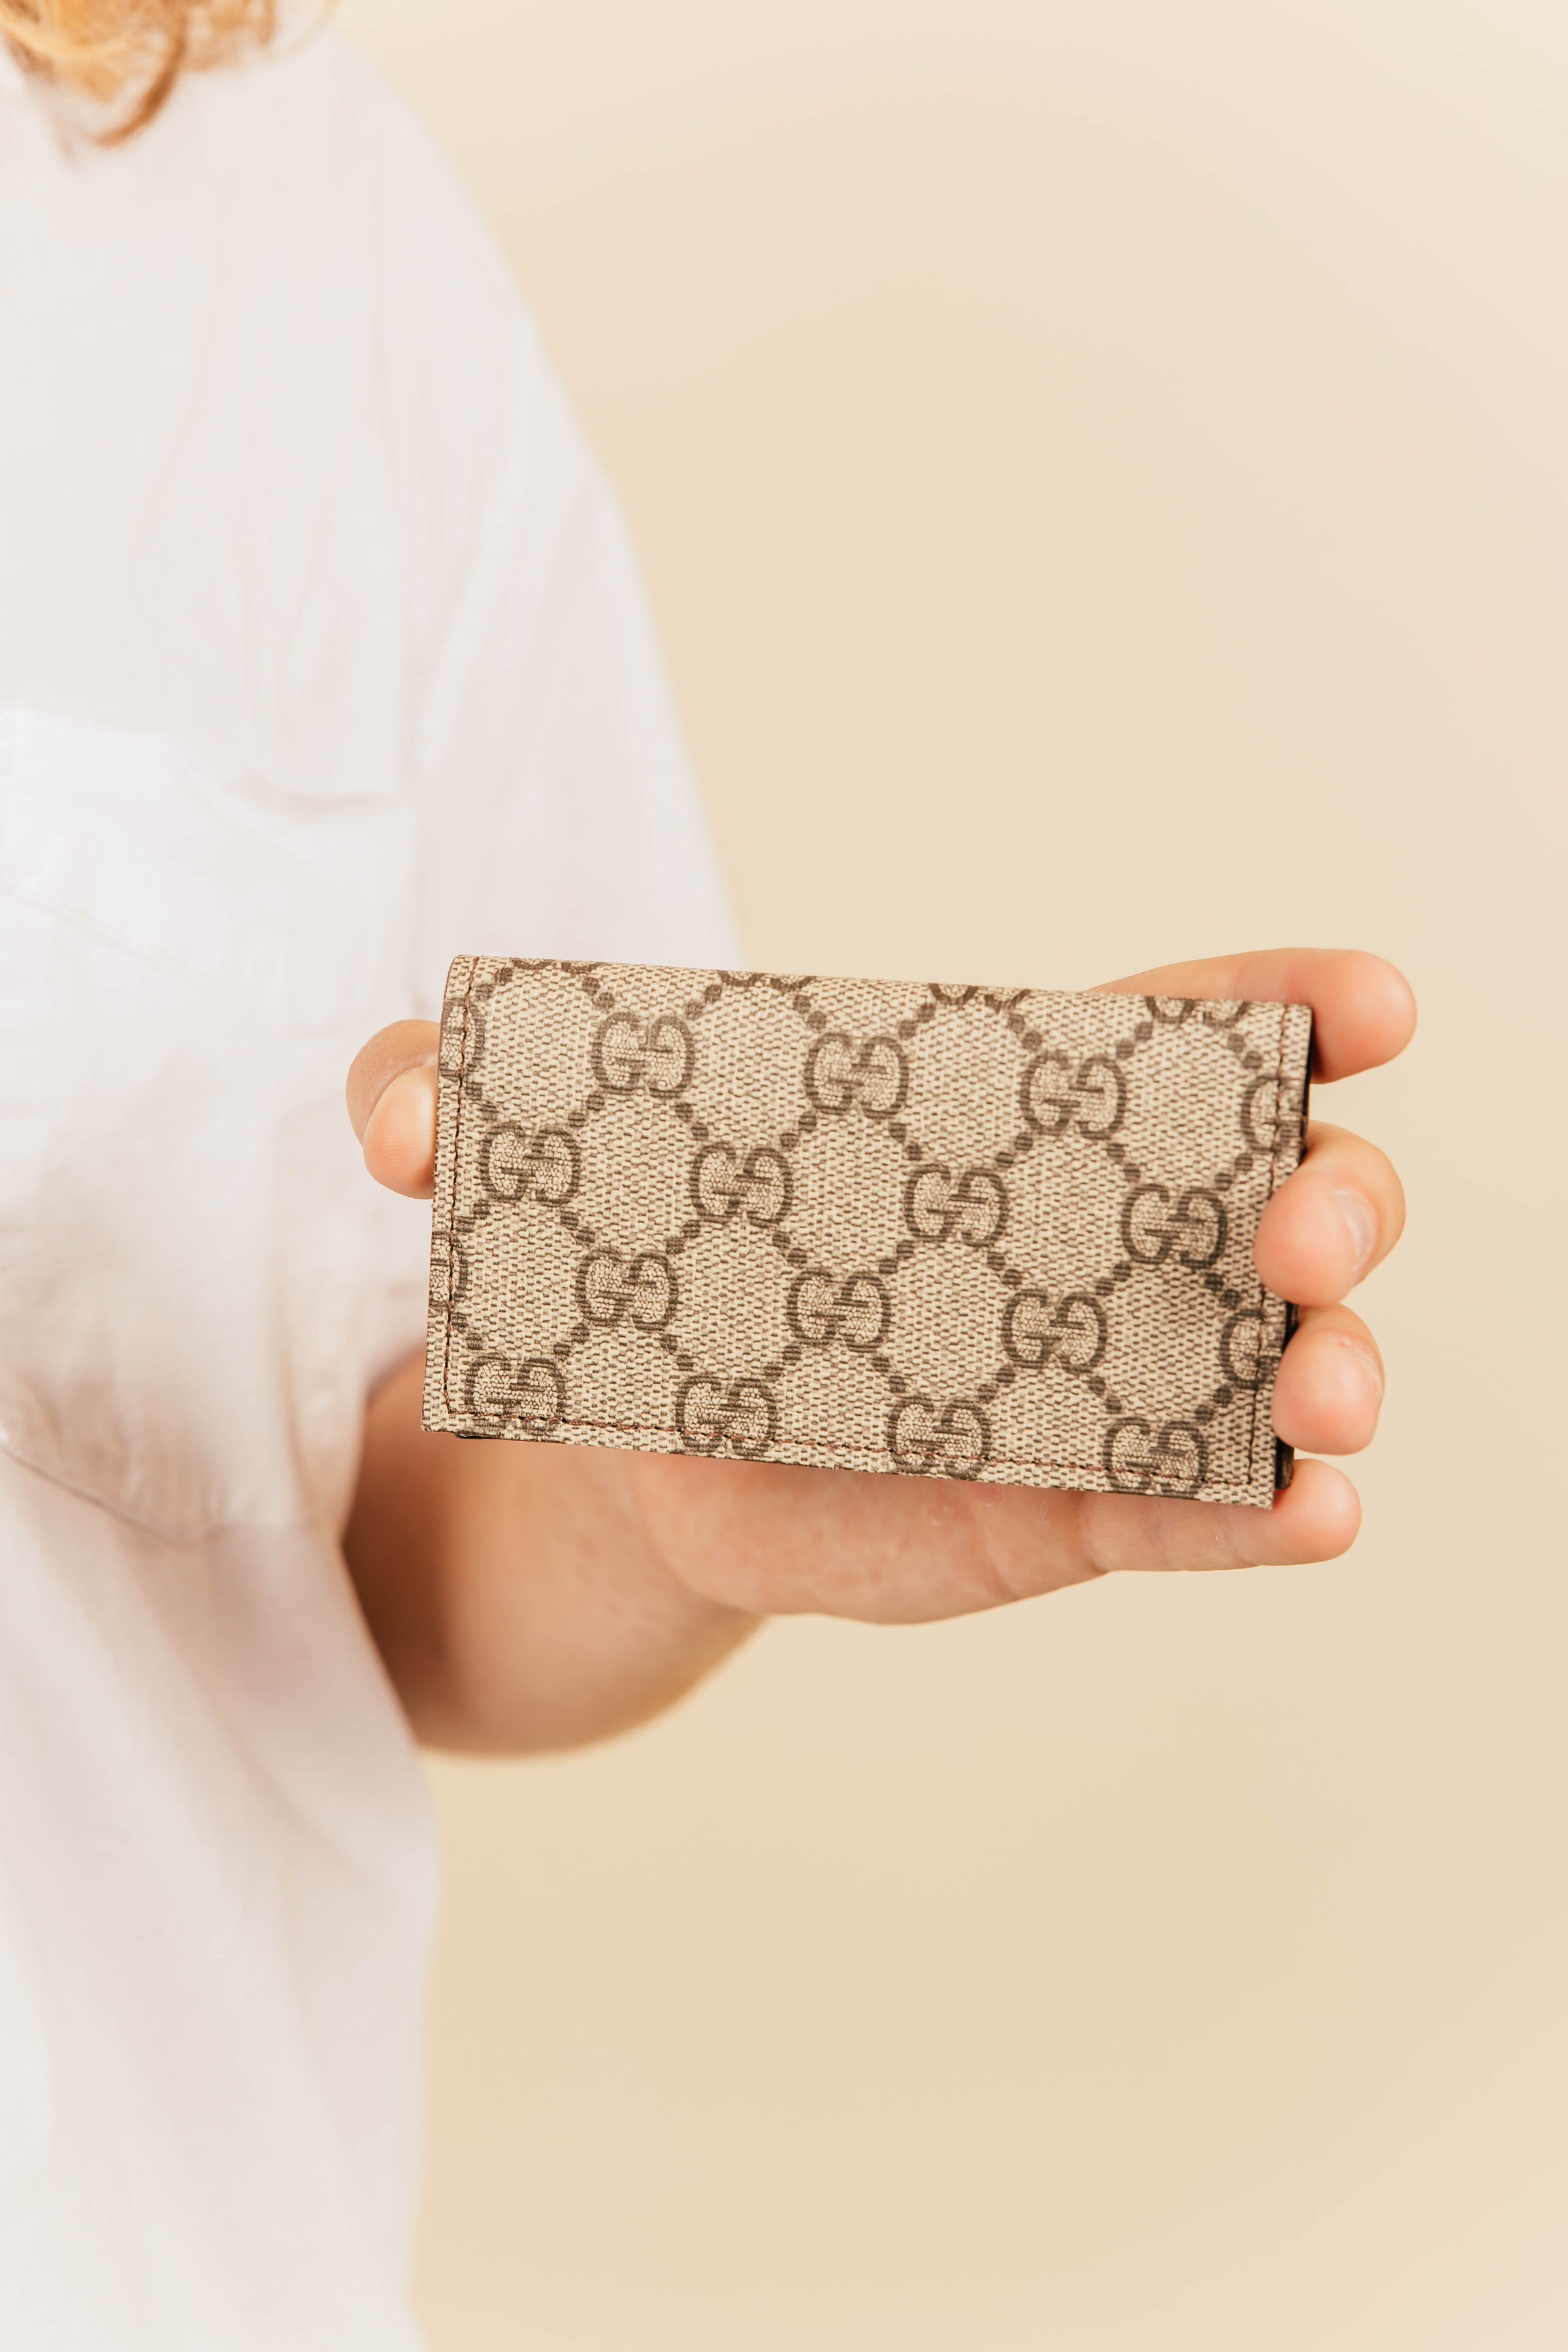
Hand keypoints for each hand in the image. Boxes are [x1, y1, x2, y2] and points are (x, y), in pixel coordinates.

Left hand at [345, 949, 1411, 1744]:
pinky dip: (1263, 1516)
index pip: (1169, 1033)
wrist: (625, 1452)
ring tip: (1325, 1402)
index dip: (1282, 1005)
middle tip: (1297, 1227)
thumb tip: (394, 1120)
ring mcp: (1093, 1380)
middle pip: (1271, 1191)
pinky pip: (1192, 1511)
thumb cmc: (632, 1259)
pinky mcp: (1064, 1510)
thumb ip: (449, 1097)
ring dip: (1332, 1371)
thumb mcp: (539, 1160)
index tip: (1364, 999)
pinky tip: (1312, 1516)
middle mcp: (1085, 1237)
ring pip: (1269, 1362)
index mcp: (998, 1115)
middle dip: (1330, 1194)